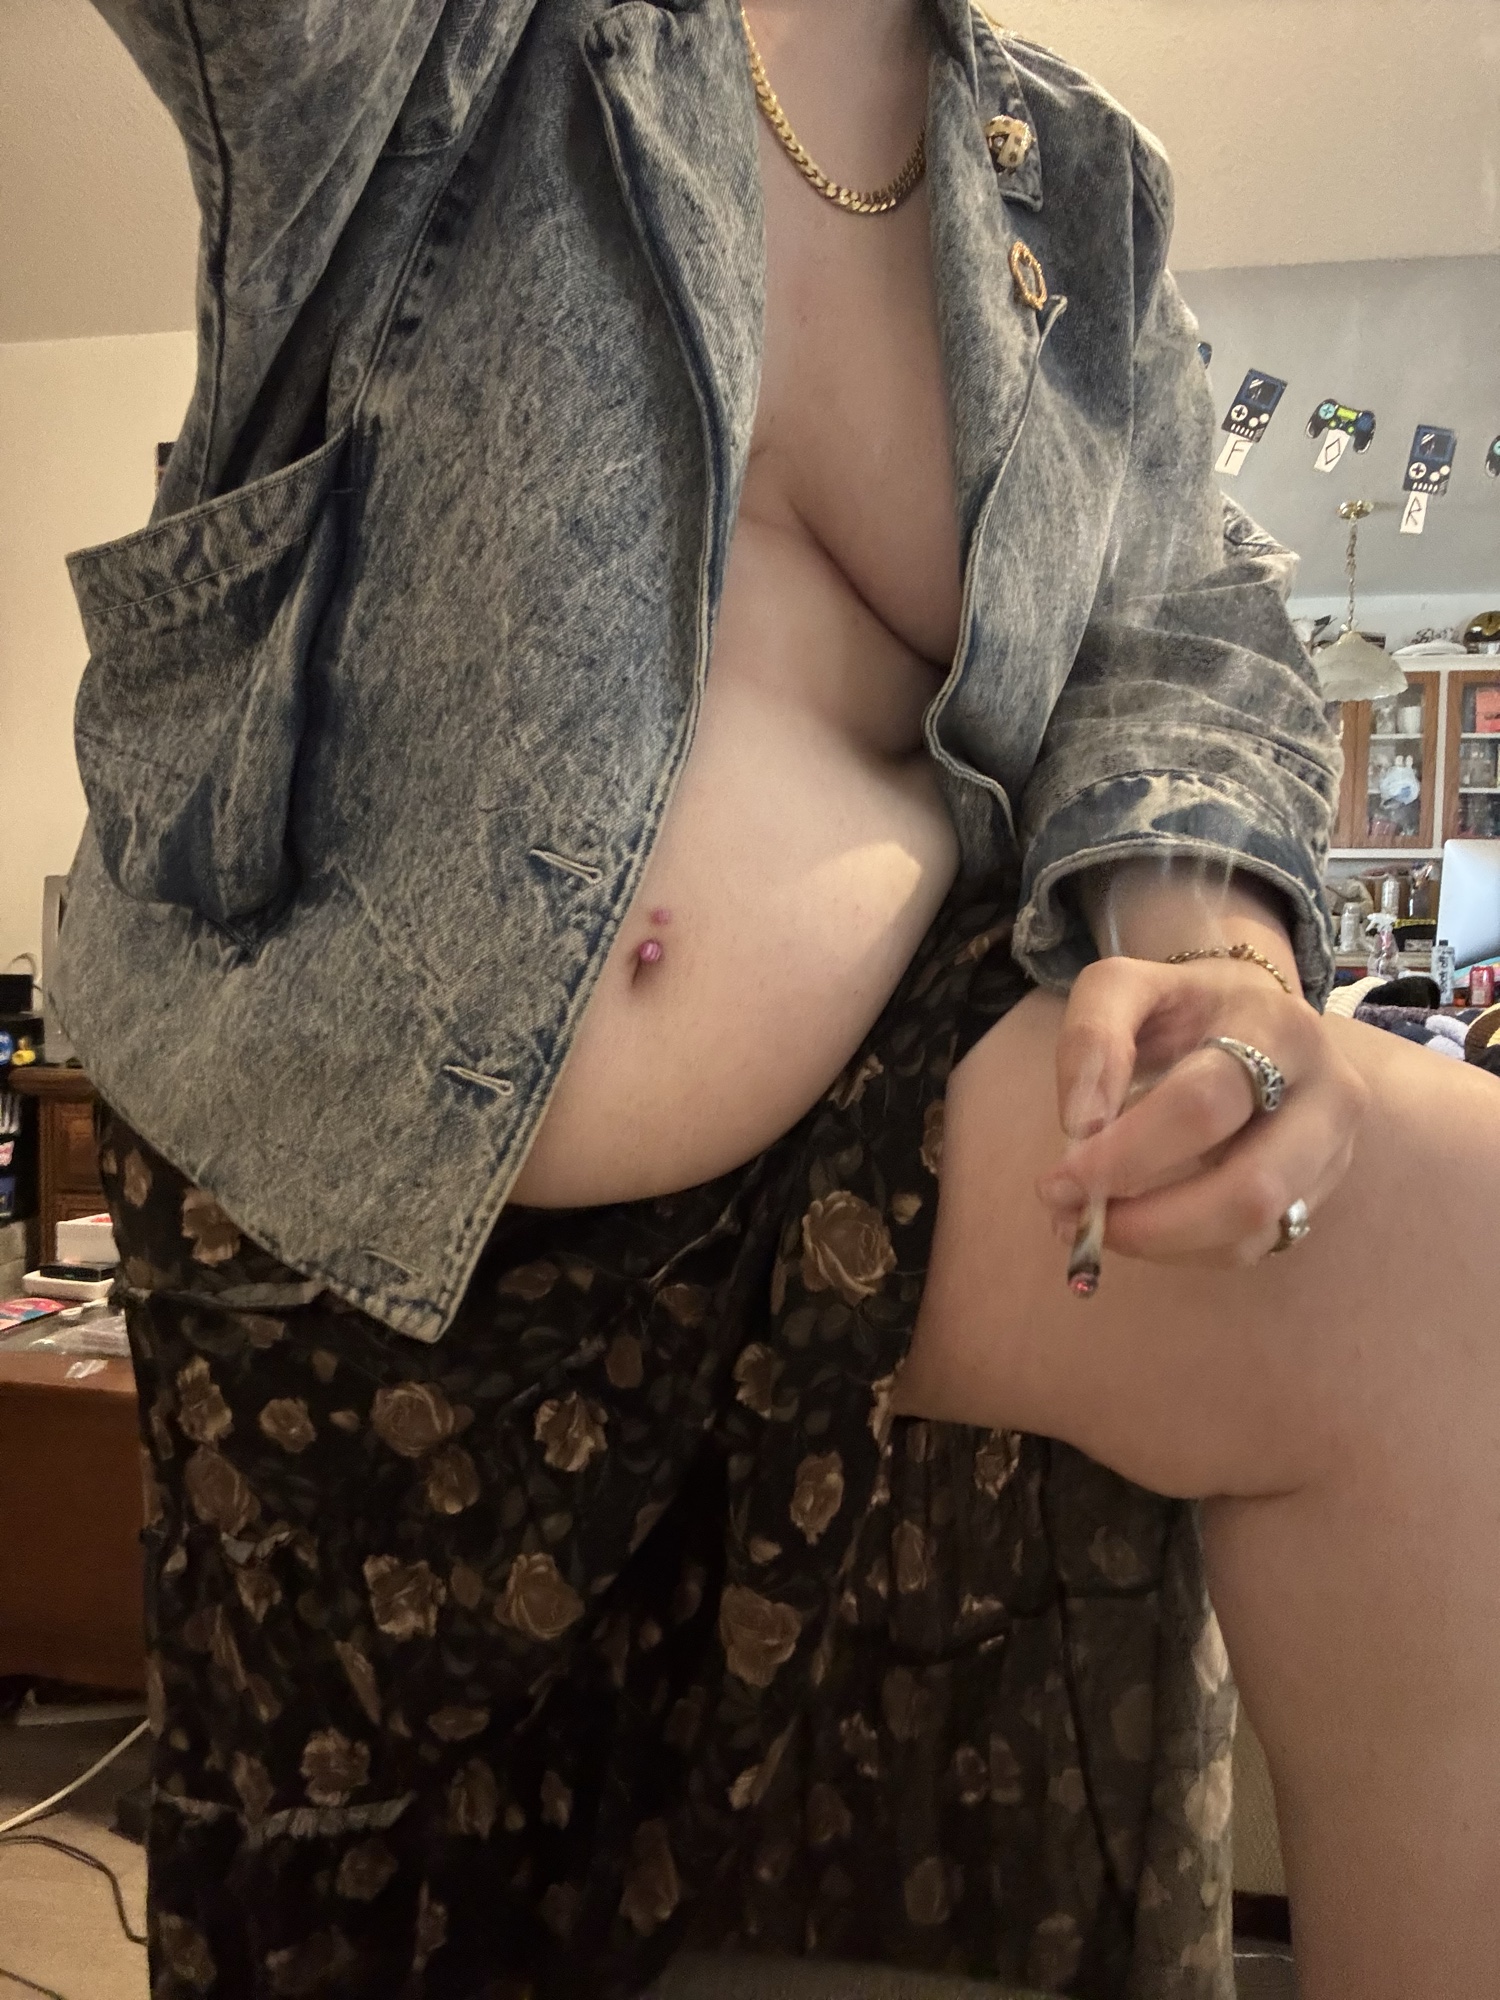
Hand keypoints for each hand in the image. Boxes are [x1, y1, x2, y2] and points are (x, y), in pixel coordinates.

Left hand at [1035, 955, 1368, 1267]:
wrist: (1250, 1014)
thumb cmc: (1182, 1006)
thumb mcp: (1125, 987)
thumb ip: (1091, 1037)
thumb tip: (1080, 1125)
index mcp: (1280, 1029)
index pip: (1204, 1105)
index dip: (1126, 1153)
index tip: (1059, 1180)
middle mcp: (1328, 1096)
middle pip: (1250, 1187)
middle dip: (1151, 1221)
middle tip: (1073, 1219)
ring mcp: (1333, 1153)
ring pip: (1254, 1230)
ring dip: (1161, 1243)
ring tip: (1095, 1224)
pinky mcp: (1317, 1195)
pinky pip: (1251, 1247)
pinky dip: (1183, 1249)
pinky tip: (1139, 1225)